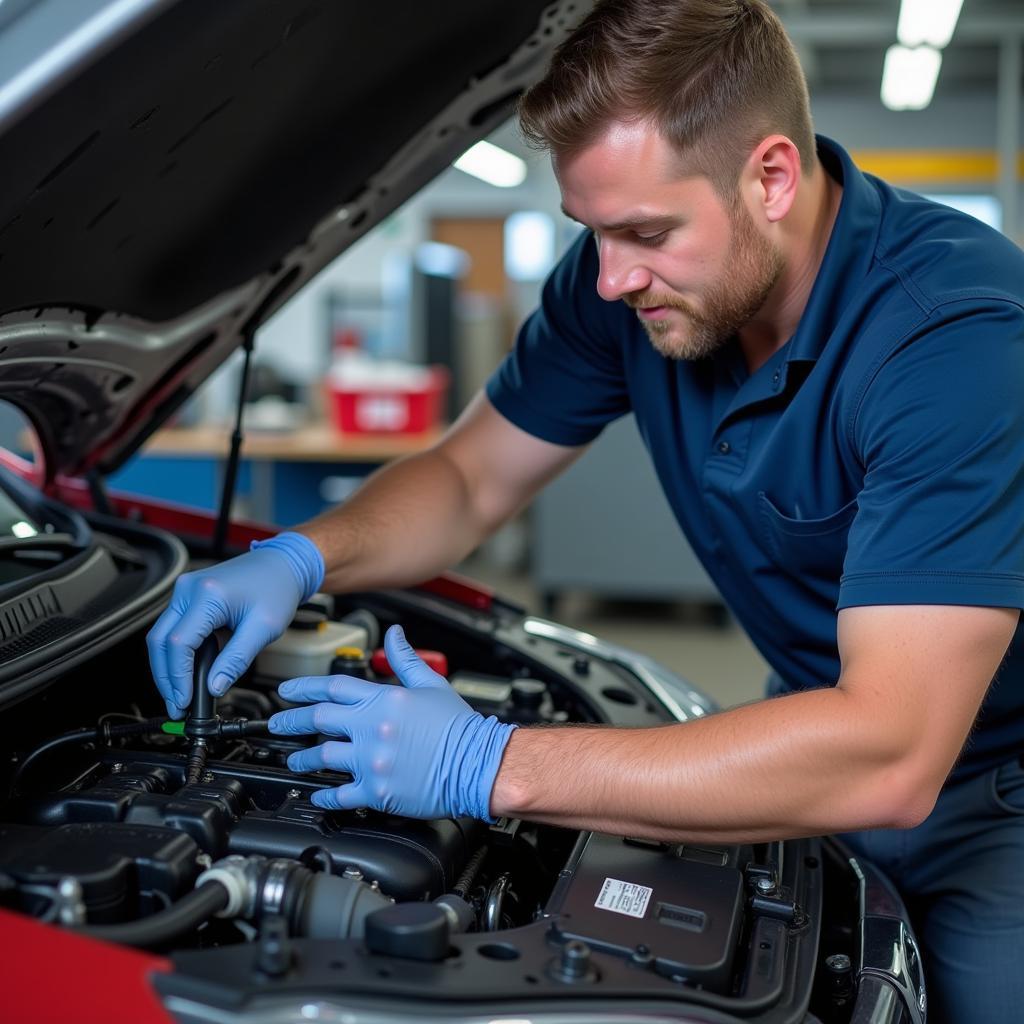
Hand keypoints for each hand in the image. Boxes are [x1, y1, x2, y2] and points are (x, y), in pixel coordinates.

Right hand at [147, 532, 323, 718]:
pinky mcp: (188, 596)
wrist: (282, 564)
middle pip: (160, 641)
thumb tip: (214, 687)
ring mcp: (185, 590)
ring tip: (179, 695)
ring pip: (161, 636)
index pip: (179, 643)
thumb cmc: (277, 589)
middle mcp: (189, 589)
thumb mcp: (264, 628)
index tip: (184, 701)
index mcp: (207, 594)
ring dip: (167, 667)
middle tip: (176, 706)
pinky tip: (185, 674)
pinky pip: (172, 629)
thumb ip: (236, 660)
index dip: (178, 677)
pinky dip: (176, 654)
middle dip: (165, 678)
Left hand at [268, 625, 516, 820]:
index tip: (287, 692)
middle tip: (277, 724)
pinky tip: (318, 794)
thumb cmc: (459, 727)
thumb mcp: (431, 683)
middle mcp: (372, 728)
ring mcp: (372, 760)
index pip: (333, 686)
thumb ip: (405, 659)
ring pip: (322, 756)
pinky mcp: (377, 791)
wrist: (479, 764)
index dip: (305, 687)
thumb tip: (394, 634)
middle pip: (318, 719)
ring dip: (302, 758)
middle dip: (291, 720)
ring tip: (293, 760)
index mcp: (384, 699)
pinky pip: (340, 794)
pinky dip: (325, 795)